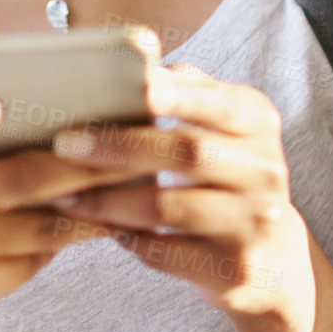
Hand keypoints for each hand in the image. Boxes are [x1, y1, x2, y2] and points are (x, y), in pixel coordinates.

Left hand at [45, 61, 316, 331]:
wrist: (272, 259)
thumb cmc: (223, 173)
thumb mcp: (221, 126)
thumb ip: (185, 90)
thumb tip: (131, 62)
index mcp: (256, 121)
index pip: (212, 102)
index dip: (168, 96)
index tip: (124, 89)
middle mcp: (264, 170)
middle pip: (184, 152)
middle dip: (116, 146)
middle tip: (63, 144)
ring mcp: (255, 223)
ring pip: (165, 207)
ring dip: (104, 200)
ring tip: (60, 192)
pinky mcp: (234, 269)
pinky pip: (164, 252)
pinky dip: (124, 238)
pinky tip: (96, 226)